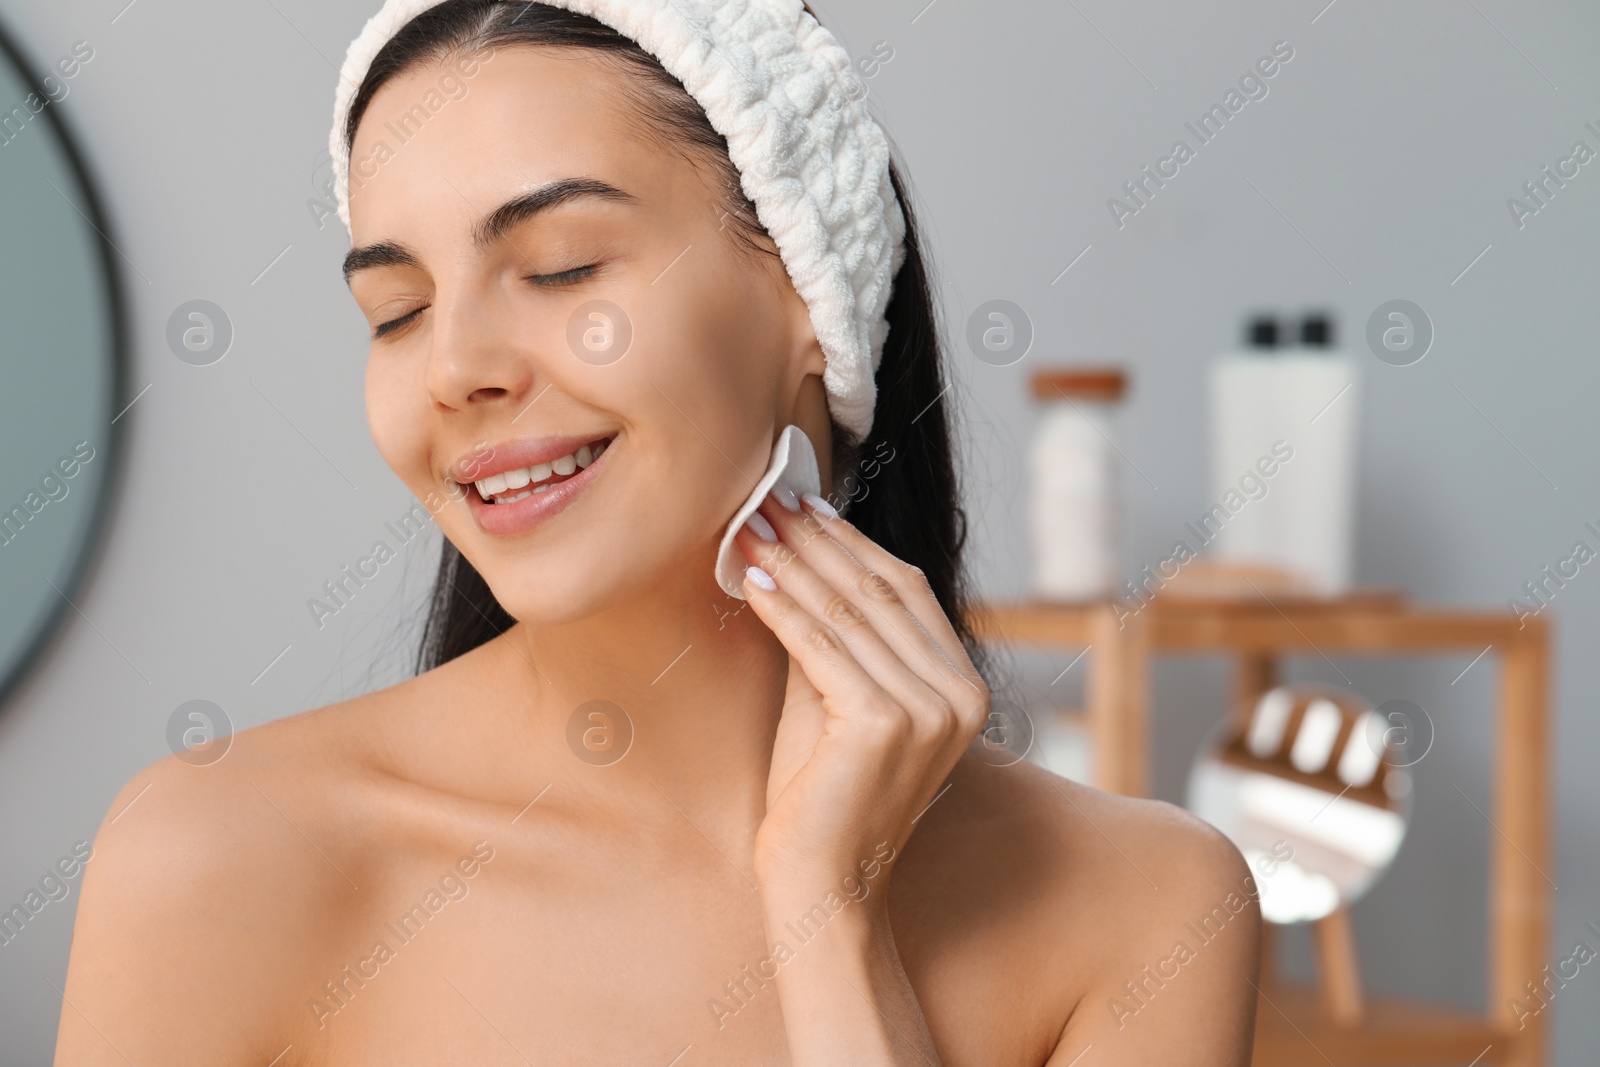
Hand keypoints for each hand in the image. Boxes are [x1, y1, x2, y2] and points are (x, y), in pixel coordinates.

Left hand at [735, 489, 989, 897]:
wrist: (821, 887)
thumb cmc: (820, 798)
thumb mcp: (832, 699)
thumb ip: (828, 635)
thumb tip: (790, 555)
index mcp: (963, 686)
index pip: (903, 589)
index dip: (849, 540)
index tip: (801, 503)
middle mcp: (960, 694)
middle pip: (877, 590)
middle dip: (814, 539)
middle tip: (764, 498)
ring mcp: (929, 709)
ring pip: (846, 611)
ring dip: (790, 562)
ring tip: (747, 526)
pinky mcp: (884, 724)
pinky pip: (820, 646)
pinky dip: (780, 606)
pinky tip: (749, 577)